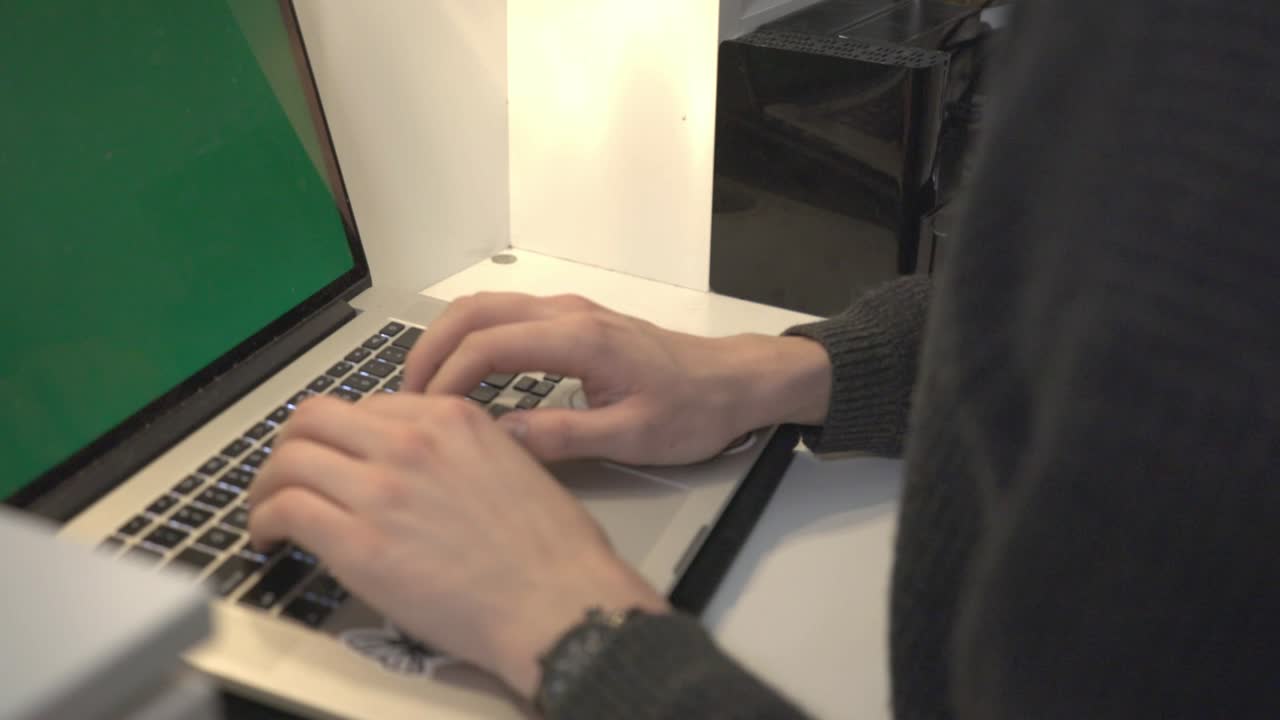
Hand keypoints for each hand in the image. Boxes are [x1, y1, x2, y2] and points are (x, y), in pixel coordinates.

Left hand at [248, 393, 669, 698]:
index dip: (343, 434)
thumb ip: (462, 454)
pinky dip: (263, 520)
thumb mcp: (515, 467)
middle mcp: (411, 442)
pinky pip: (285, 509)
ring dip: (267, 484)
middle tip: (288, 472)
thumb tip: (427, 472)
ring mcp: (381, 488)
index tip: (337, 456)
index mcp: (452, 419)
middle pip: (315, 418)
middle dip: (292, 445)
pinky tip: (269, 537)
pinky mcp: (359, 541)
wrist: (557, 601)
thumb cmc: (552, 551)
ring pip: (289, 459)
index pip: (368, 406)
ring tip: (267, 508)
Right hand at [403, 292, 831, 464]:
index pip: (489, 346)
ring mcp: (570, 311)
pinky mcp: (574, 321)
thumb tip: (501, 440)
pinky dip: (472, 338)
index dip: (448, 380)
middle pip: (475, 312)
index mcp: (581, 338)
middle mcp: (569, 313)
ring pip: (487, 307)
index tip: (426, 417)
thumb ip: (563, 436)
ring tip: (425, 387)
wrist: (734, 381)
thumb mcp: (632, 435)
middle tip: (406, 400)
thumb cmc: (694, 407)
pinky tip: (465, 375)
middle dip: (431, 351)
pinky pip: (506, 315)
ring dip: (447, 340)